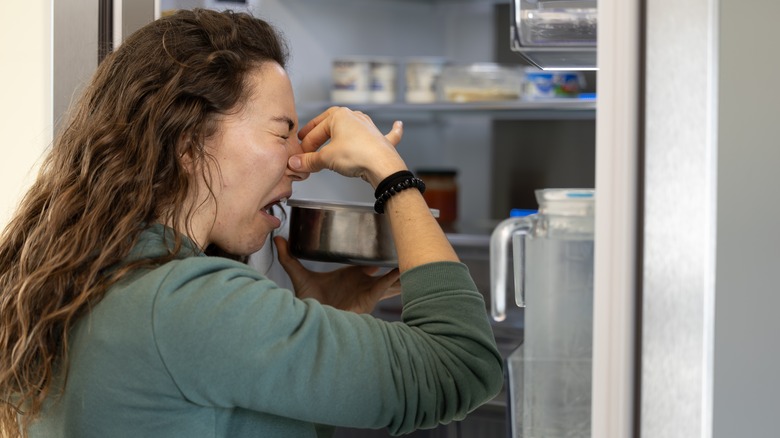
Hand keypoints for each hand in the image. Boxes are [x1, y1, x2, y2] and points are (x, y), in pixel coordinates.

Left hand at [273, 236, 400, 313]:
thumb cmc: (309, 303)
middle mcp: (362, 282)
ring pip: (389, 279)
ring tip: (417, 261)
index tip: (381, 244)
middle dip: (395, 266)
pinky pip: (386, 286)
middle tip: (409, 251)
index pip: (367, 263)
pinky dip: (396, 279)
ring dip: (401, 273)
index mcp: (350, 276)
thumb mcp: (300, 275)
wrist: (312, 321)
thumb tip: (279, 239)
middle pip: (383, 273)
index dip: (375, 256)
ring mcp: (368, 290)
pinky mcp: (370, 297)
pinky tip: (404, 271)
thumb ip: (289, 257)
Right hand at [289, 107, 407, 187]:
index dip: (305, 144)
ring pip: (352, 129)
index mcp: (339, 116)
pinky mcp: (382, 140)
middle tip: (309, 145)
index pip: (316, 130)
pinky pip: (388, 133)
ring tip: (332, 145)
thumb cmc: (356, 155)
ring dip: (341, 136)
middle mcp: (355, 117)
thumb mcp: (327, 158)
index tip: (300, 155)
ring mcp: (369, 128)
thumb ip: (310, 161)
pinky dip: (392, 131)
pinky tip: (398, 125)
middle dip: (319, 135)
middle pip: (331, 126)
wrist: (382, 165)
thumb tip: (295, 163)